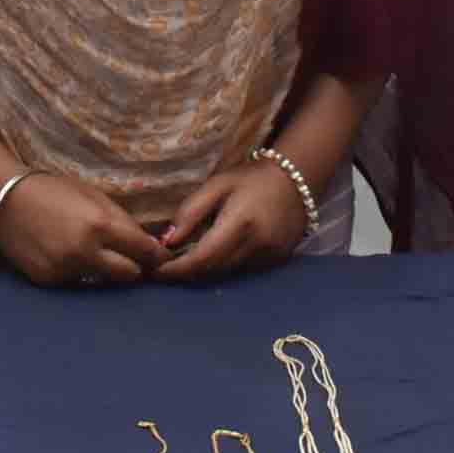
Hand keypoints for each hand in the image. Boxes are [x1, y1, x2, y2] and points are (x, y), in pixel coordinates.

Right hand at [0, 173, 171, 287]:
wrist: (5, 201)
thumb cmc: (52, 191)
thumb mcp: (92, 196)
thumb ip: (121, 221)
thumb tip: (148, 243)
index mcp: (100, 226)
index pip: (143, 251)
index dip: (156, 256)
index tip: (160, 258)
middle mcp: (85, 253)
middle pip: (129, 275)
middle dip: (135, 267)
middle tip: (134, 260)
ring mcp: (66, 270)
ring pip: (103, 282)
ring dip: (107, 272)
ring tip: (96, 254)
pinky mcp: (49, 281)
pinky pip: (77, 282)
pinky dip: (80, 272)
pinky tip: (67, 255)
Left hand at [153, 162, 307, 281]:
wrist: (297, 180)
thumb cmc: (251, 179)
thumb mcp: (217, 185)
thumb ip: (191, 212)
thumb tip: (167, 241)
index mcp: (240, 224)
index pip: (203, 258)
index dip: (178, 269)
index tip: (156, 272)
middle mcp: (256, 246)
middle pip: (213, 271)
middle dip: (186, 273)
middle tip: (163, 269)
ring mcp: (269, 257)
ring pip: (226, 274)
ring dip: (203, 272)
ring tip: (182, 263)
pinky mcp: (276, 261)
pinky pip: (242, 271)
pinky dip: (223, 267)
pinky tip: (211, 258)